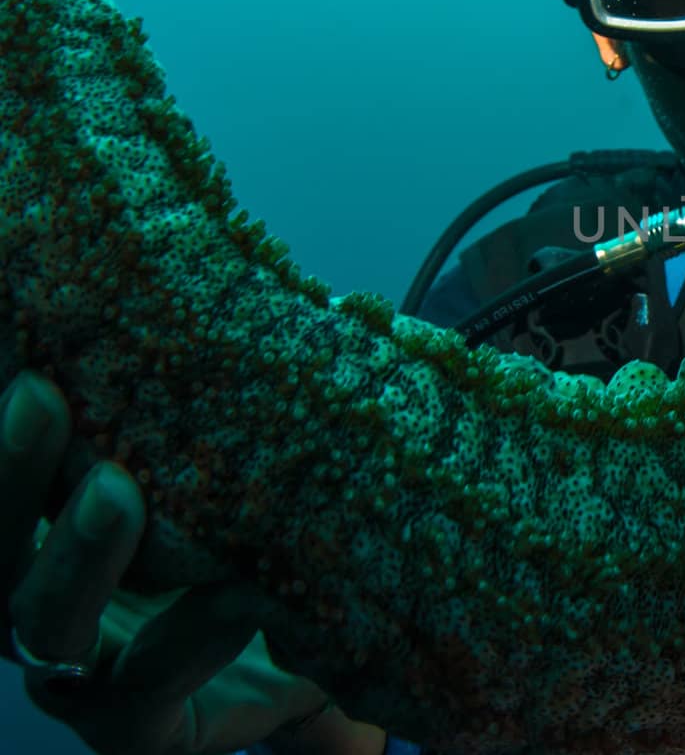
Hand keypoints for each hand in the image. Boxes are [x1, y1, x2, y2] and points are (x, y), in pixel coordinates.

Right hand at [1, 371, 380, 754]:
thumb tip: (305, 297)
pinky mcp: (135, 727)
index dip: (1, 417)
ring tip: (117, 490)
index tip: (17, 341)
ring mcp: (80, 668)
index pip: (13, 471)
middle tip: (40, 393)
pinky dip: (188, 634)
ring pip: (39, 619)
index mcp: (56, 525)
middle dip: (5, 469)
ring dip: (74, 553)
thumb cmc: (265, 541)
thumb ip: (238, 407)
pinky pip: (142, 686)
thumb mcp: (246, 472)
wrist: (327, 655)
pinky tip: (237, 591)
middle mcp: (44, 593)